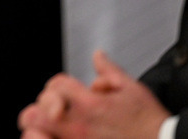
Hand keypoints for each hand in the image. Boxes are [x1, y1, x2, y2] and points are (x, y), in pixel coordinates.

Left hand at [18, 51, 169, 138]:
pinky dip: (51, 137)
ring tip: (50, 123)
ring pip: (39, 131)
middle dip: (41, 106)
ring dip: (41, 125)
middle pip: (37, 110)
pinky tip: (56, 134)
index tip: (65, 92)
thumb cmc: (150, 122)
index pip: (57, 85)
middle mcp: (80, 125)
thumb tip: (98, 57)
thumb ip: (109, 71)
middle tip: (50, 109)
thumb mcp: (132, 89)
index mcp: (90, 104)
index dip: (58, 85)